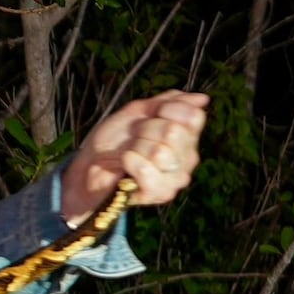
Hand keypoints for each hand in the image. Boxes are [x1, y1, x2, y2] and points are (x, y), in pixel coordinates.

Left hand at [61, 90, 208, 224]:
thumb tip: (202, 99)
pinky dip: (130, 162)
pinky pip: (147, 170)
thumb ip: (168, 103)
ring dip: (136, 148)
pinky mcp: (161, 193)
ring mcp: (176, 178)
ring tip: (130, 154)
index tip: (148, 115)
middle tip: (134, 138)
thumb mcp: (138, 112)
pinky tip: (125, 163)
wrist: (91, 164)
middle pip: (173, 131)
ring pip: (160, 152)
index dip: (167, 110)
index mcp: (187, 136)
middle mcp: (188, 158)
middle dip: (145, 130)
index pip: (192, 117)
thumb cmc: (115, 140)